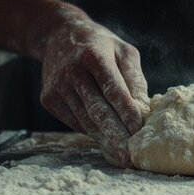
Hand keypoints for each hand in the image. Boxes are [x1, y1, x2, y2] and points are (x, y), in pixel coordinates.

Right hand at [39, 13, 148, 166]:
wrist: (57, 36)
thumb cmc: (99, 46)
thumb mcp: (123, 51)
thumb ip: (134, 78)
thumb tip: (144, 108)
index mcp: (94, 56)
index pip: (113, 89)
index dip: (126, 111)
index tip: (139, 130)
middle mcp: (72, 72)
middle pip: (97, 110)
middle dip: (116, 135)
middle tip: (131, 156)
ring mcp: (58, 87)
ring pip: (85, 121)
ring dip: (105, 141)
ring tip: (122, 157)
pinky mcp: (49, 99)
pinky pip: (75, 122)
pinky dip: (92, 135)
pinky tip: (107, 146)